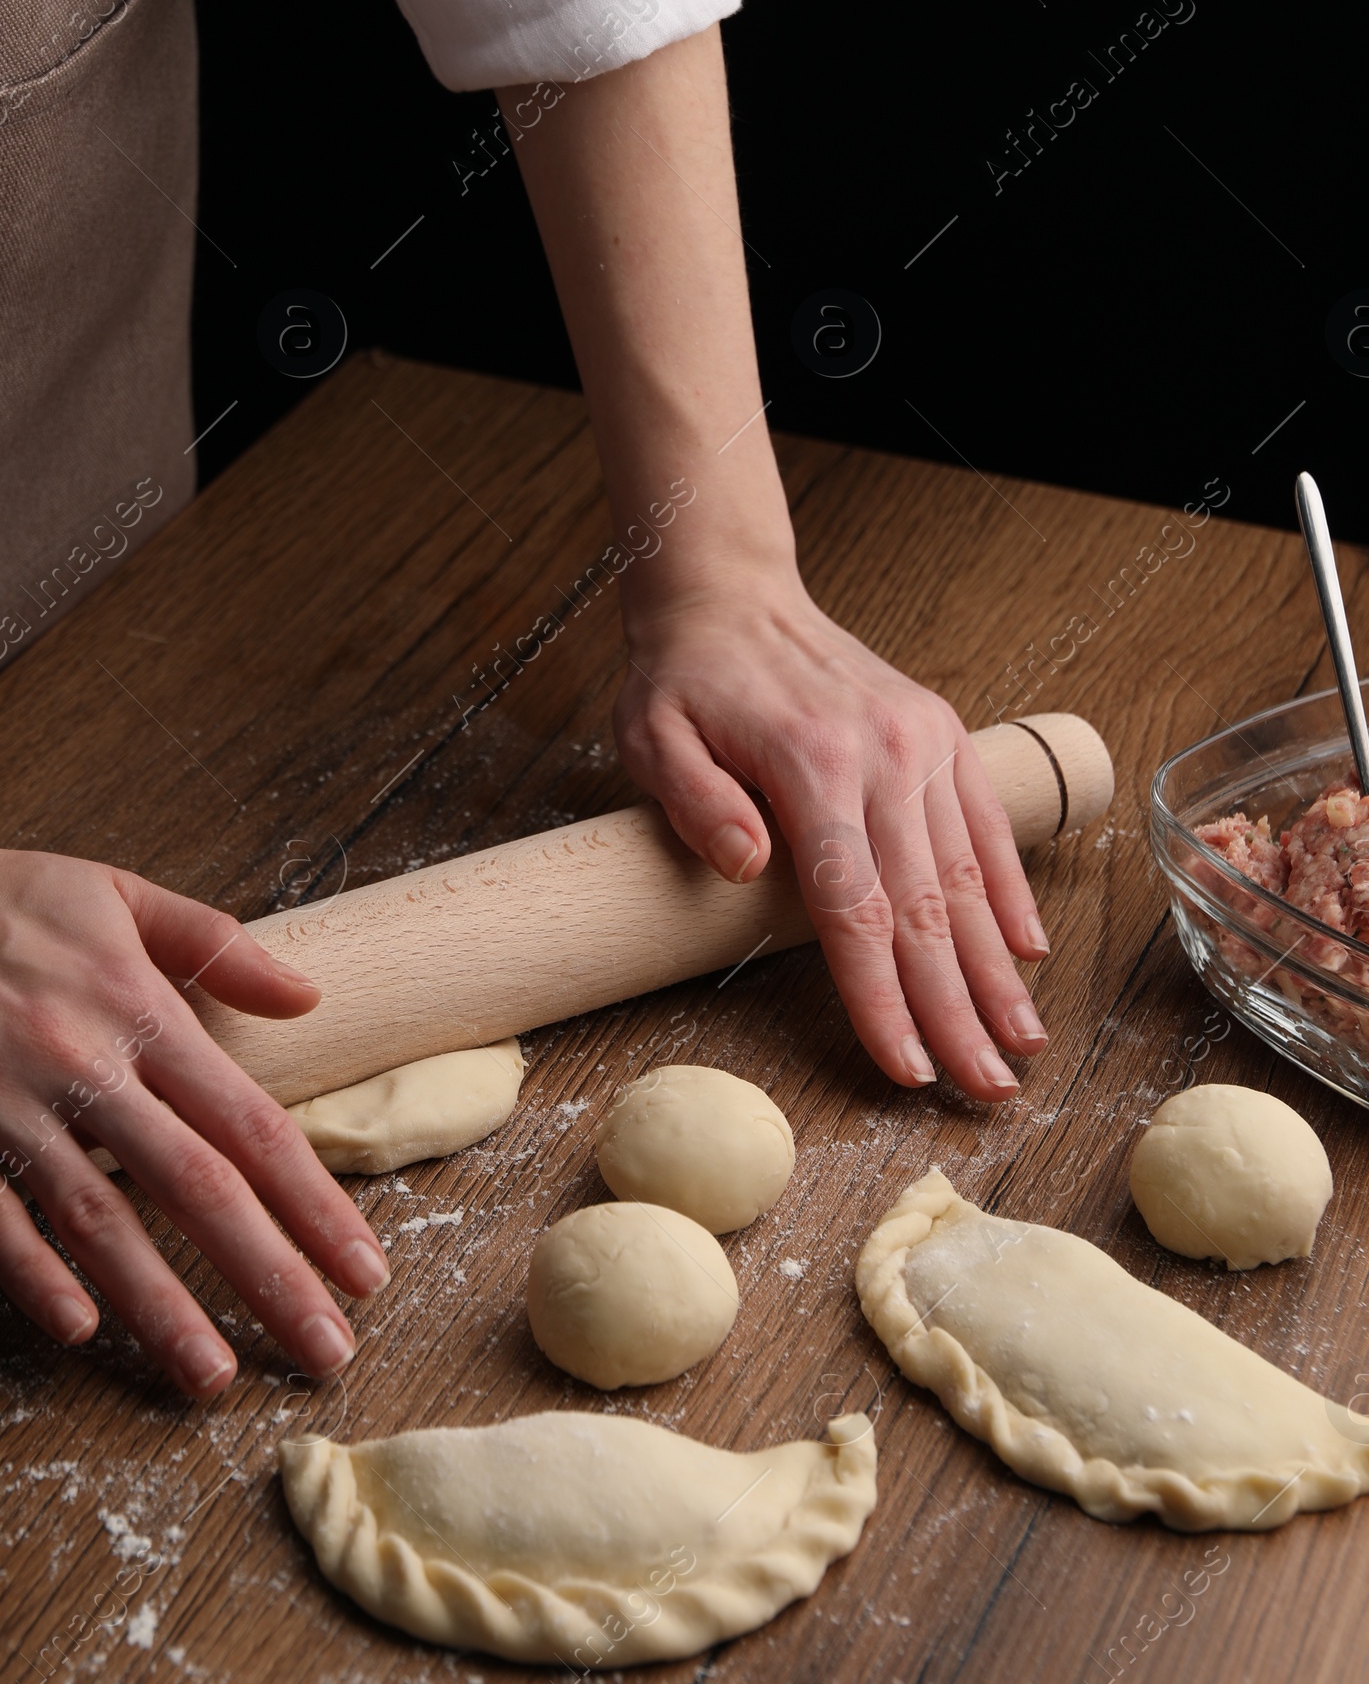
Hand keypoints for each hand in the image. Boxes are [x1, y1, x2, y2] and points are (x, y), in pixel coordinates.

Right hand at [0, 803, 385, 1395]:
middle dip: (269, 1274)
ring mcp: (0, 1096)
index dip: (313, 1202)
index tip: (365, 1268)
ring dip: (160, 1303)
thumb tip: (306, 996)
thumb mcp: (116, 892)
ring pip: (94, 1217)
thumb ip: (215, 945)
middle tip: (326, 1350)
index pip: (248, 1122)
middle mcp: (81, 1060)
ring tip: (212, 1373)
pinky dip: (30, 1273)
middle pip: (194, 1184)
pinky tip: (77, 1328)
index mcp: (138, 1008)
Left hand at [613, 570, 1049, 1100]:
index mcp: (812, 764)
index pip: (854, 909)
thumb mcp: (654, 736)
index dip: (883, 998)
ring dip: (999, 968)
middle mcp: (885, 755)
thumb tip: (746, 868)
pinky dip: (1011, 891)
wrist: (730, 593)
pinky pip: (986, 824)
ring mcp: (924, 742)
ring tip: (1024, 1044)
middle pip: (926, 908)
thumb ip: (697, 803)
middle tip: (988, 1090)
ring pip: (969, 876)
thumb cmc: (684, 680)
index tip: (909, 1069)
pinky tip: (1030, 955)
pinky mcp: (943, 733)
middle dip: (959, 1010)